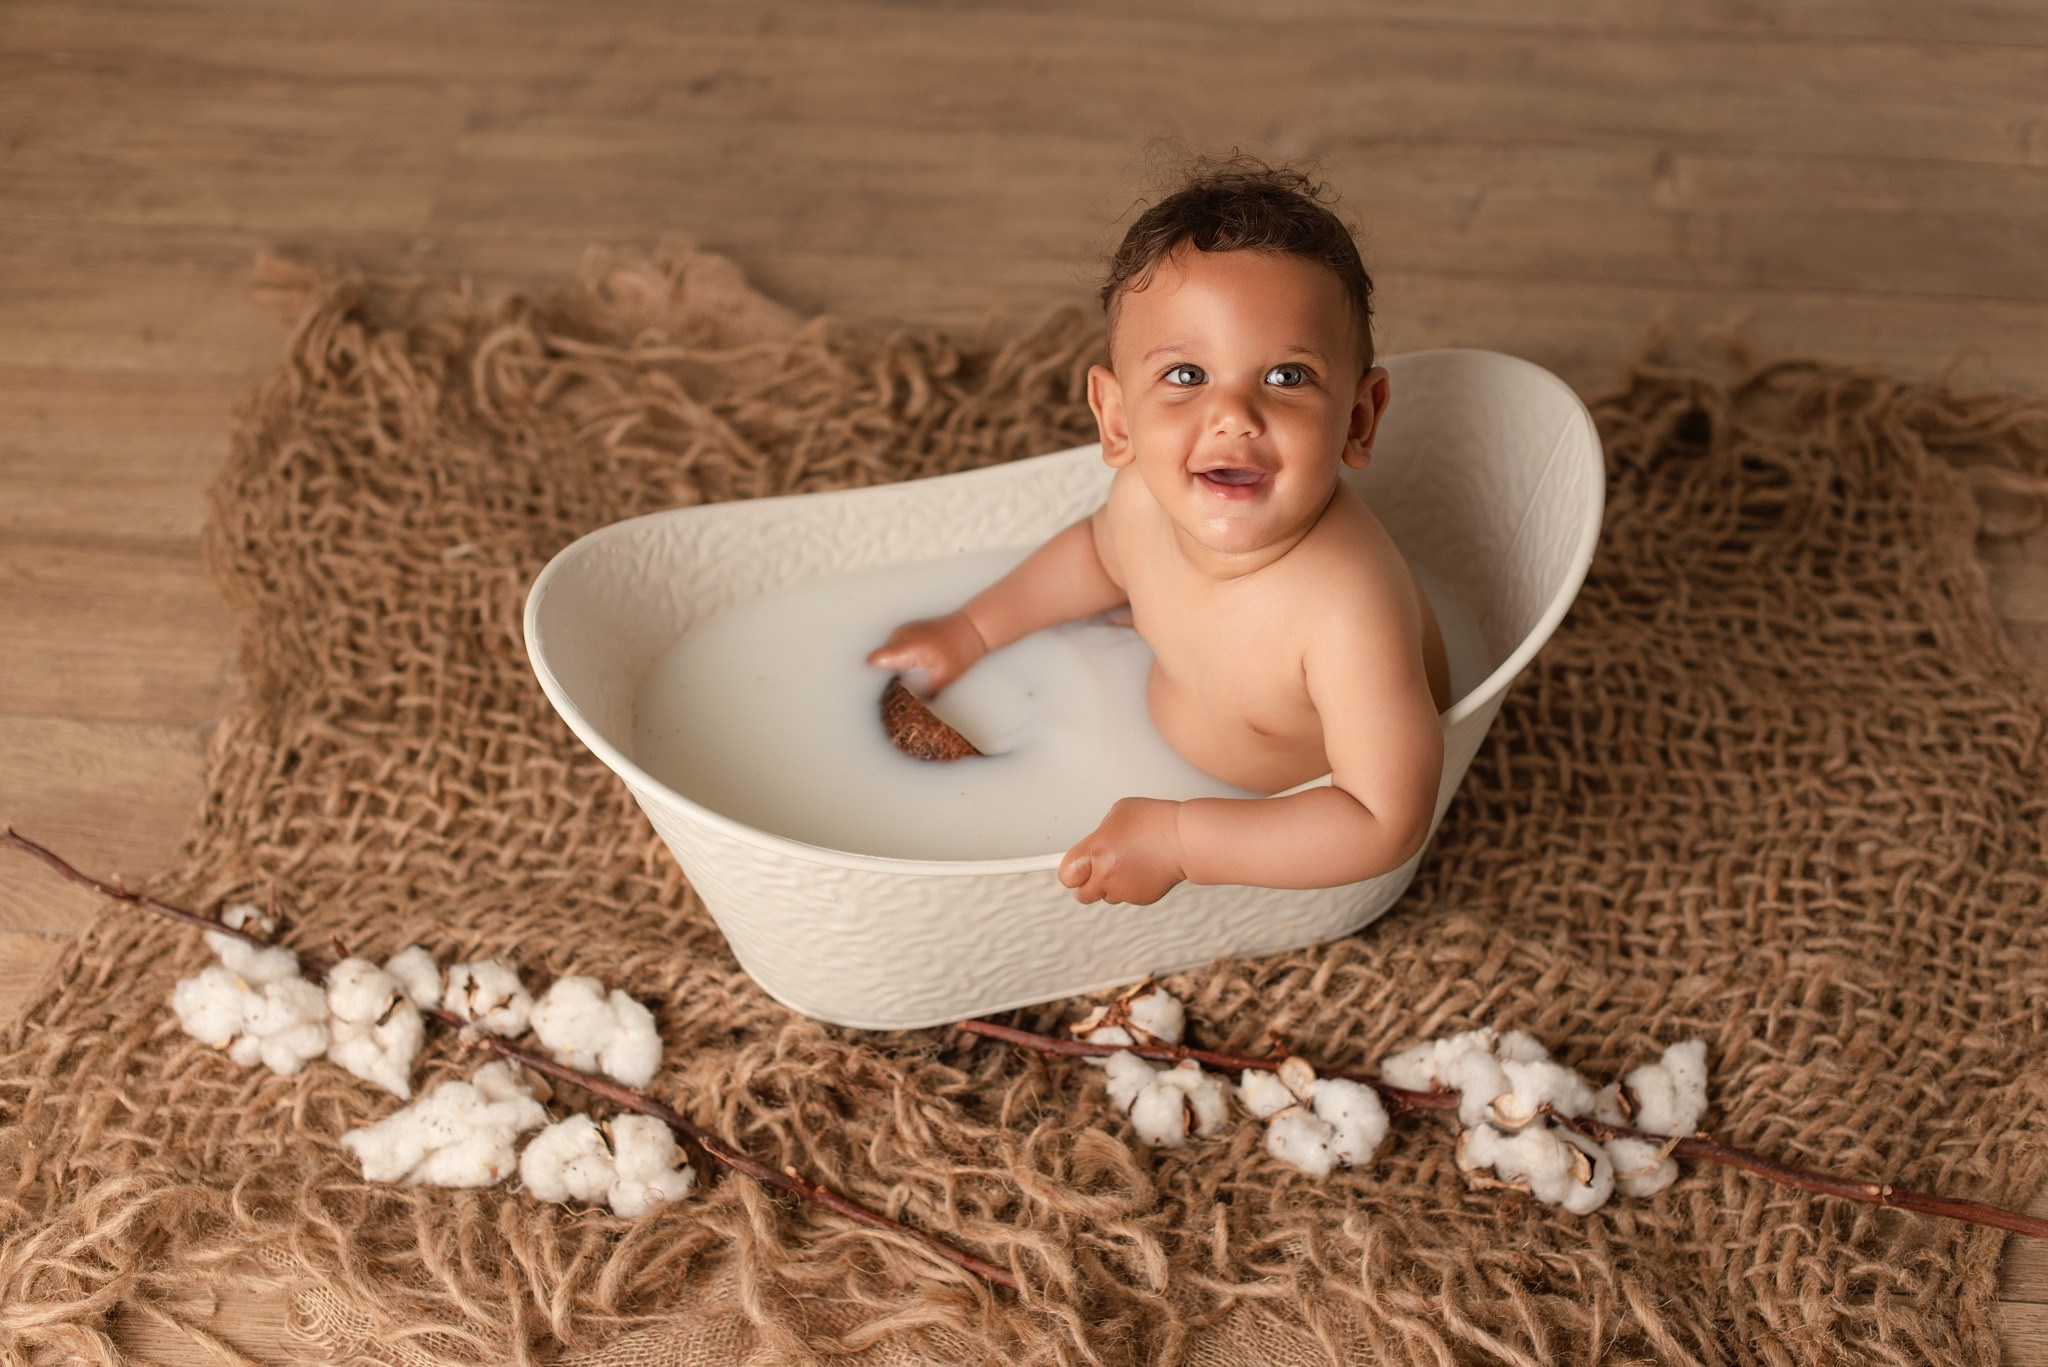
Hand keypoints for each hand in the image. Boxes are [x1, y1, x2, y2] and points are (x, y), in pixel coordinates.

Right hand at [866, 612, 987, 696]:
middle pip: (879, 659)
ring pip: (886, 653)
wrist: (972, 628)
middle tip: (897, 690)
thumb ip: (925, 694)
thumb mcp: (944, 678)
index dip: (872, 676)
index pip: (876, 660)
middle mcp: (901, 636)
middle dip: (884, 674)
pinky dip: (898, 657)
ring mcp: (903, 630)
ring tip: (907, 678)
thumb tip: (913, 709)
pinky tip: (912, 667)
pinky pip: (894, 646)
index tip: (878, 690)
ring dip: (892, 665)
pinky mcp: (907, 630)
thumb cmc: (960, 651)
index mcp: (907, 647)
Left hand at [1059, 798, 1186, 905]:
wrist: (1185, 839)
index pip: (1066, 876)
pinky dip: (1131, 887)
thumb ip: (1100, 834)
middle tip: (1096, 871)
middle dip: (1086, 885)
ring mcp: (1124, 889)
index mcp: (1095, 850)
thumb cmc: (1155, 821)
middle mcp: (1106, 874)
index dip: (1070, 873)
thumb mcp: (1117, 813)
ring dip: (1110, 885)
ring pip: (1106, 896)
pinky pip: (1127, 897)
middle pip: (1082, 895)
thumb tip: (1096, 845)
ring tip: (1127, 864)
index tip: (1073, 869)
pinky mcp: (1141, 898)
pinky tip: (1142, 869)